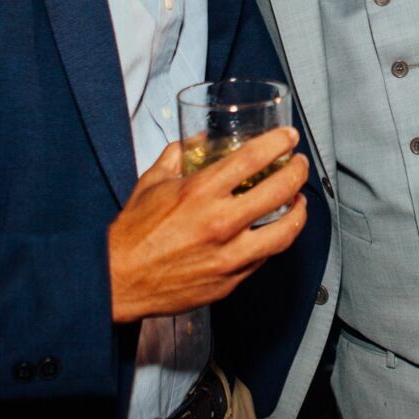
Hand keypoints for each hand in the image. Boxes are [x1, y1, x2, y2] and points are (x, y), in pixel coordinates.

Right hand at [107, 127, 310, 322]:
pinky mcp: (229, 280)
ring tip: (300, 201)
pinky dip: (274, 240)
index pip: (252, 158)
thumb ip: (177, 156)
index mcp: (199, 193)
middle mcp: (219, 223)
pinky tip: (275, 230)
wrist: (118, 280)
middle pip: (279, 191)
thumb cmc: (132, 233)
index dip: (278, 143)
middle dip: (297, 172)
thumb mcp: (152, 182)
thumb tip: (195, 141)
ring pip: (284, 231)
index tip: (288, 137)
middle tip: (299, 165)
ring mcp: (228, 255)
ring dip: (299, 212)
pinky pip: (264, 257)